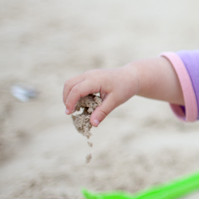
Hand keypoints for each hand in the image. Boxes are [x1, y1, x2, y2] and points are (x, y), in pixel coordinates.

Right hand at [63, 57, 182, 126]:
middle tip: (70, 112)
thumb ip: (103, 112)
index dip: (70, 102)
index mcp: (96, 79)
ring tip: (76, 108)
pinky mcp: (89, 76)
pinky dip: (74, 92)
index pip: (76, 90)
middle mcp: (90, 74)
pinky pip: (76, 83)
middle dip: (66, 98)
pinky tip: (82, 102)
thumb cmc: (125, 88)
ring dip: (69, 95)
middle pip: (69, 84)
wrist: (132, 76)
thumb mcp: (115, 101)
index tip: (69, 113)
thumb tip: (93, 124)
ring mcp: (89, 74)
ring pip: (71, 83)